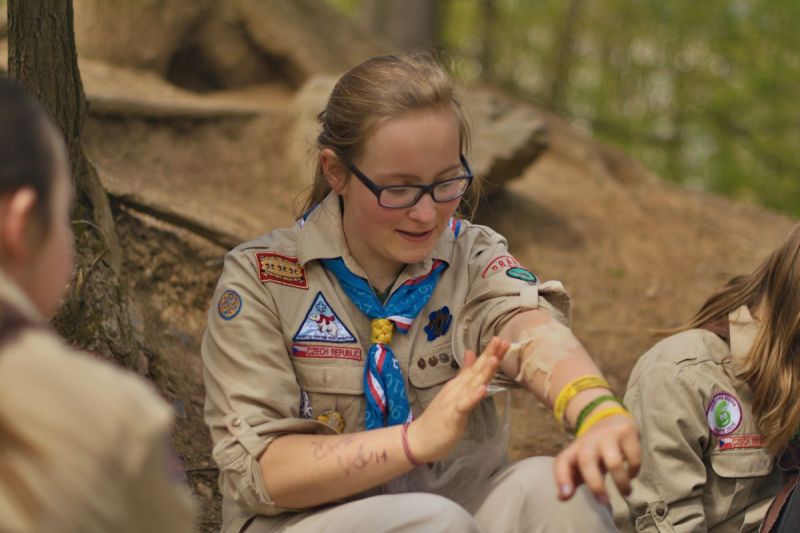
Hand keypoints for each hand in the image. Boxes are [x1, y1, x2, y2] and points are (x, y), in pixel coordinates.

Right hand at [407, 337, 509, 462]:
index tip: (503, 340)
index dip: (490, 353)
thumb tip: (472, 352)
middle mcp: (457, 388)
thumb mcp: (454, 392)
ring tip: (494, 359)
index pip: (476, 366)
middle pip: (476, 371)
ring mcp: (454, 400)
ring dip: (483, 371)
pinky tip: (483, 389)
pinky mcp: (453, 416)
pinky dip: (474, 396)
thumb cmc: (439, 417)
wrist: (419, 438)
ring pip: (472, 384)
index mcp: (459, 384)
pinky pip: (465, 405)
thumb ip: (463, 373)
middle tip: (502, 340)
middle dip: (490, 355)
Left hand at [554, 413, 640, 503]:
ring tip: (626, 492)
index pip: (562, 462)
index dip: (562, 478)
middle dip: (595, 485)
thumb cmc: (594, 450)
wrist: (610, 419)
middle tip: (604, 502)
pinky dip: (633, 470)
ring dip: (621, 482)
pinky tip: (631, 474)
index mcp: (574, 450)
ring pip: (613, 462)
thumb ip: (571, 480)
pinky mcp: (626, 431)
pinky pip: (633, 457)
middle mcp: (589, 441)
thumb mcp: (580, 463)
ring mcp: (608, 435)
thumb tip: (562, 497)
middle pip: (586, 460)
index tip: (565, 496)